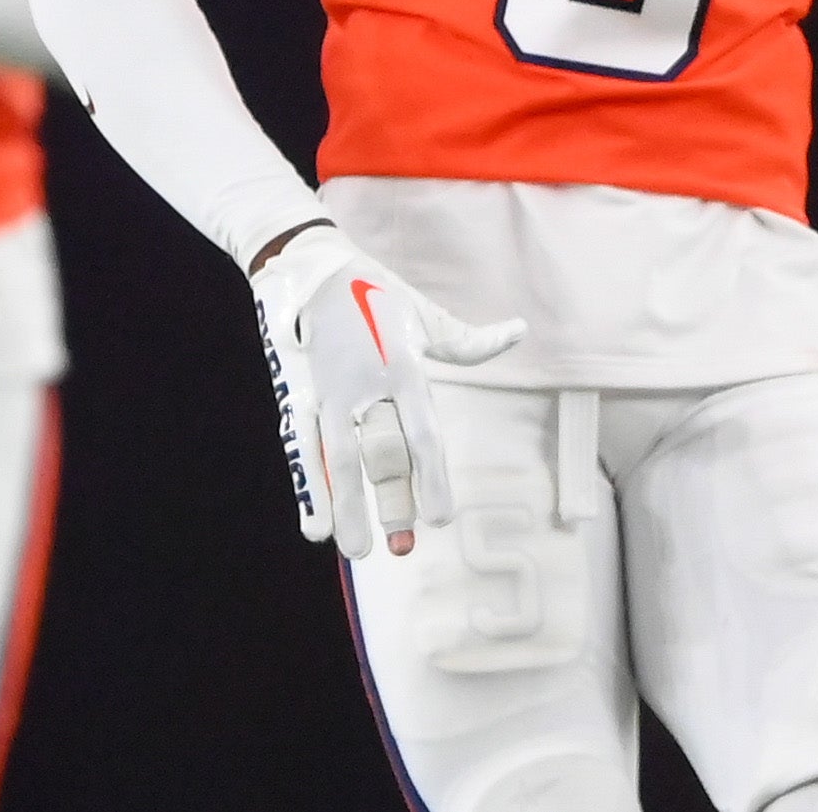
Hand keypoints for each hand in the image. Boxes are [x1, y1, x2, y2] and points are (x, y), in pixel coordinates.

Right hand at [248, 223, 523, 558]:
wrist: (309, 265)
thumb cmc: (377, 293)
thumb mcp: (425, 316)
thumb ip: (469, 341)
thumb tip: (518, 330)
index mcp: (402, 366)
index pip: (422, 433)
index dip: (432, 478)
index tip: (440, 519)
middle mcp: (365, 384)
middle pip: (380, 453)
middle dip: (391, 502)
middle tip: (401, 549)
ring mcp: (328, 392)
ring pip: (336, 458)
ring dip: (345, 506)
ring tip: (355, 551)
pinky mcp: (298, 396)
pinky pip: (304, 449)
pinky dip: (308, 489)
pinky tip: (314, 526)